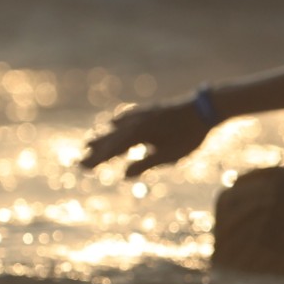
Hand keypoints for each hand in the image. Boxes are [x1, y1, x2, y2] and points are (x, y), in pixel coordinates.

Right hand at [80, 100, 214, 176]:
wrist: (204, 109)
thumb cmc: (188, 136)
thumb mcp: (169, 156)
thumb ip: (145, 164)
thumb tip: (124, 175)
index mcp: (137, 134)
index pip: (112, 150)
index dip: (97, 159)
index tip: (83, 167)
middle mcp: (135, 122)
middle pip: (110, 139)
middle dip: (95, 151)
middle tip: (80, 162)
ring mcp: (142, 114)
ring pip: (117, 128)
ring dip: (103, 137)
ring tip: (89, 143)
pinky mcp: (150, 110)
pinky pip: (128, 117)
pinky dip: (117, 123)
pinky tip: (114, 123)